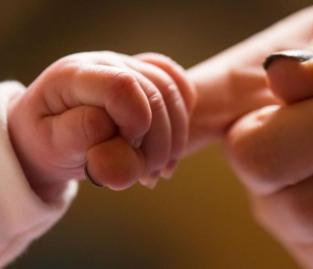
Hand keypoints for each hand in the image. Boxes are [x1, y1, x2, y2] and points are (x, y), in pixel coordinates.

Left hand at [8, 51, 195, 198]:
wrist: (50, 134)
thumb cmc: (49, 143)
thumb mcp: (53, 150)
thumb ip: (83, 145)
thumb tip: (121, 146)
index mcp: (74, 75)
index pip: (122, 86)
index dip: (136, 122)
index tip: (125, 148)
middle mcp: (104, 62)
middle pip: (155, 90)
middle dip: (159, 140)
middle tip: (146, 174)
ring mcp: (127, 65)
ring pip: (172, 90)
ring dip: (174, 136)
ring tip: (157, 169)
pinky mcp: (144, 74)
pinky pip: (179, 86)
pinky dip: (182, 119)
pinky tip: (171, 147)